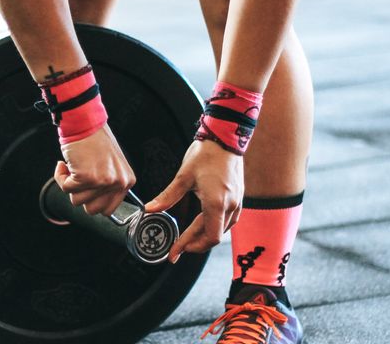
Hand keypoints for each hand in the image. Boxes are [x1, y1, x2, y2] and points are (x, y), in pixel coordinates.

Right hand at [53, 125, 135, 215]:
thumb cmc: (95, 140)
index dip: (93, 201)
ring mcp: (102, 181)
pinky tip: (65, 164)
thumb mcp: (111, 165)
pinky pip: (65, 188)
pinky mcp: (86, 177)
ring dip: (70, 185)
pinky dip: (61, 177)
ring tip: (75, 166)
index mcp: (127, 181)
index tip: (87, 189)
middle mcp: (117, 183)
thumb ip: (109, 185)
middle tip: (80, 178)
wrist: (84, 122)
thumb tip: (96, 205)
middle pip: (92, 210)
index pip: (108, 210)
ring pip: (76, 200)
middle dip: (81, 195)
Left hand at [145, 140, 243, 262]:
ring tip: (189, 238)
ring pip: (223, 230)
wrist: (226, 137)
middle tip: (178, 248)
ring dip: (205, 237)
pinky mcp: (239, 197)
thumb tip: (150, 209)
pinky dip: (216, 227)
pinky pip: (229, 220)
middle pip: (214, 237)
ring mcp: (237, 202)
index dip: (189, 247)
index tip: (175, 252)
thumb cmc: (206, 153)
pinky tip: (205, 225)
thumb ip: (167, 196)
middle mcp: (230, 206)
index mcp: (216, 203)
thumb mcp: (184, 176)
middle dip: (195, 244)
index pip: (206, 237)